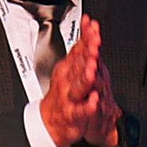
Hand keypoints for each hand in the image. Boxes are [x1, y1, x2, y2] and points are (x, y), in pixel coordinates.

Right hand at [40, 12, 120, 146]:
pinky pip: (79, 110)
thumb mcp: (71, 66)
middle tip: (95, 44)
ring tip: (92, 70)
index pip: (78, 48)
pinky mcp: (72, 114)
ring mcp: (69, 97)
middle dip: (87, 54)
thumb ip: (82, 46)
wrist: (51, 121)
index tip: (93, 26)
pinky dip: (86, 106)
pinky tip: (93, 101)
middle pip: (78, 64)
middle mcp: (67, 80)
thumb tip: (90, 25)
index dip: (87, 37)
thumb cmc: (65, 93)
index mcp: (68, 67)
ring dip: (85, 77)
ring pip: (78, 86)